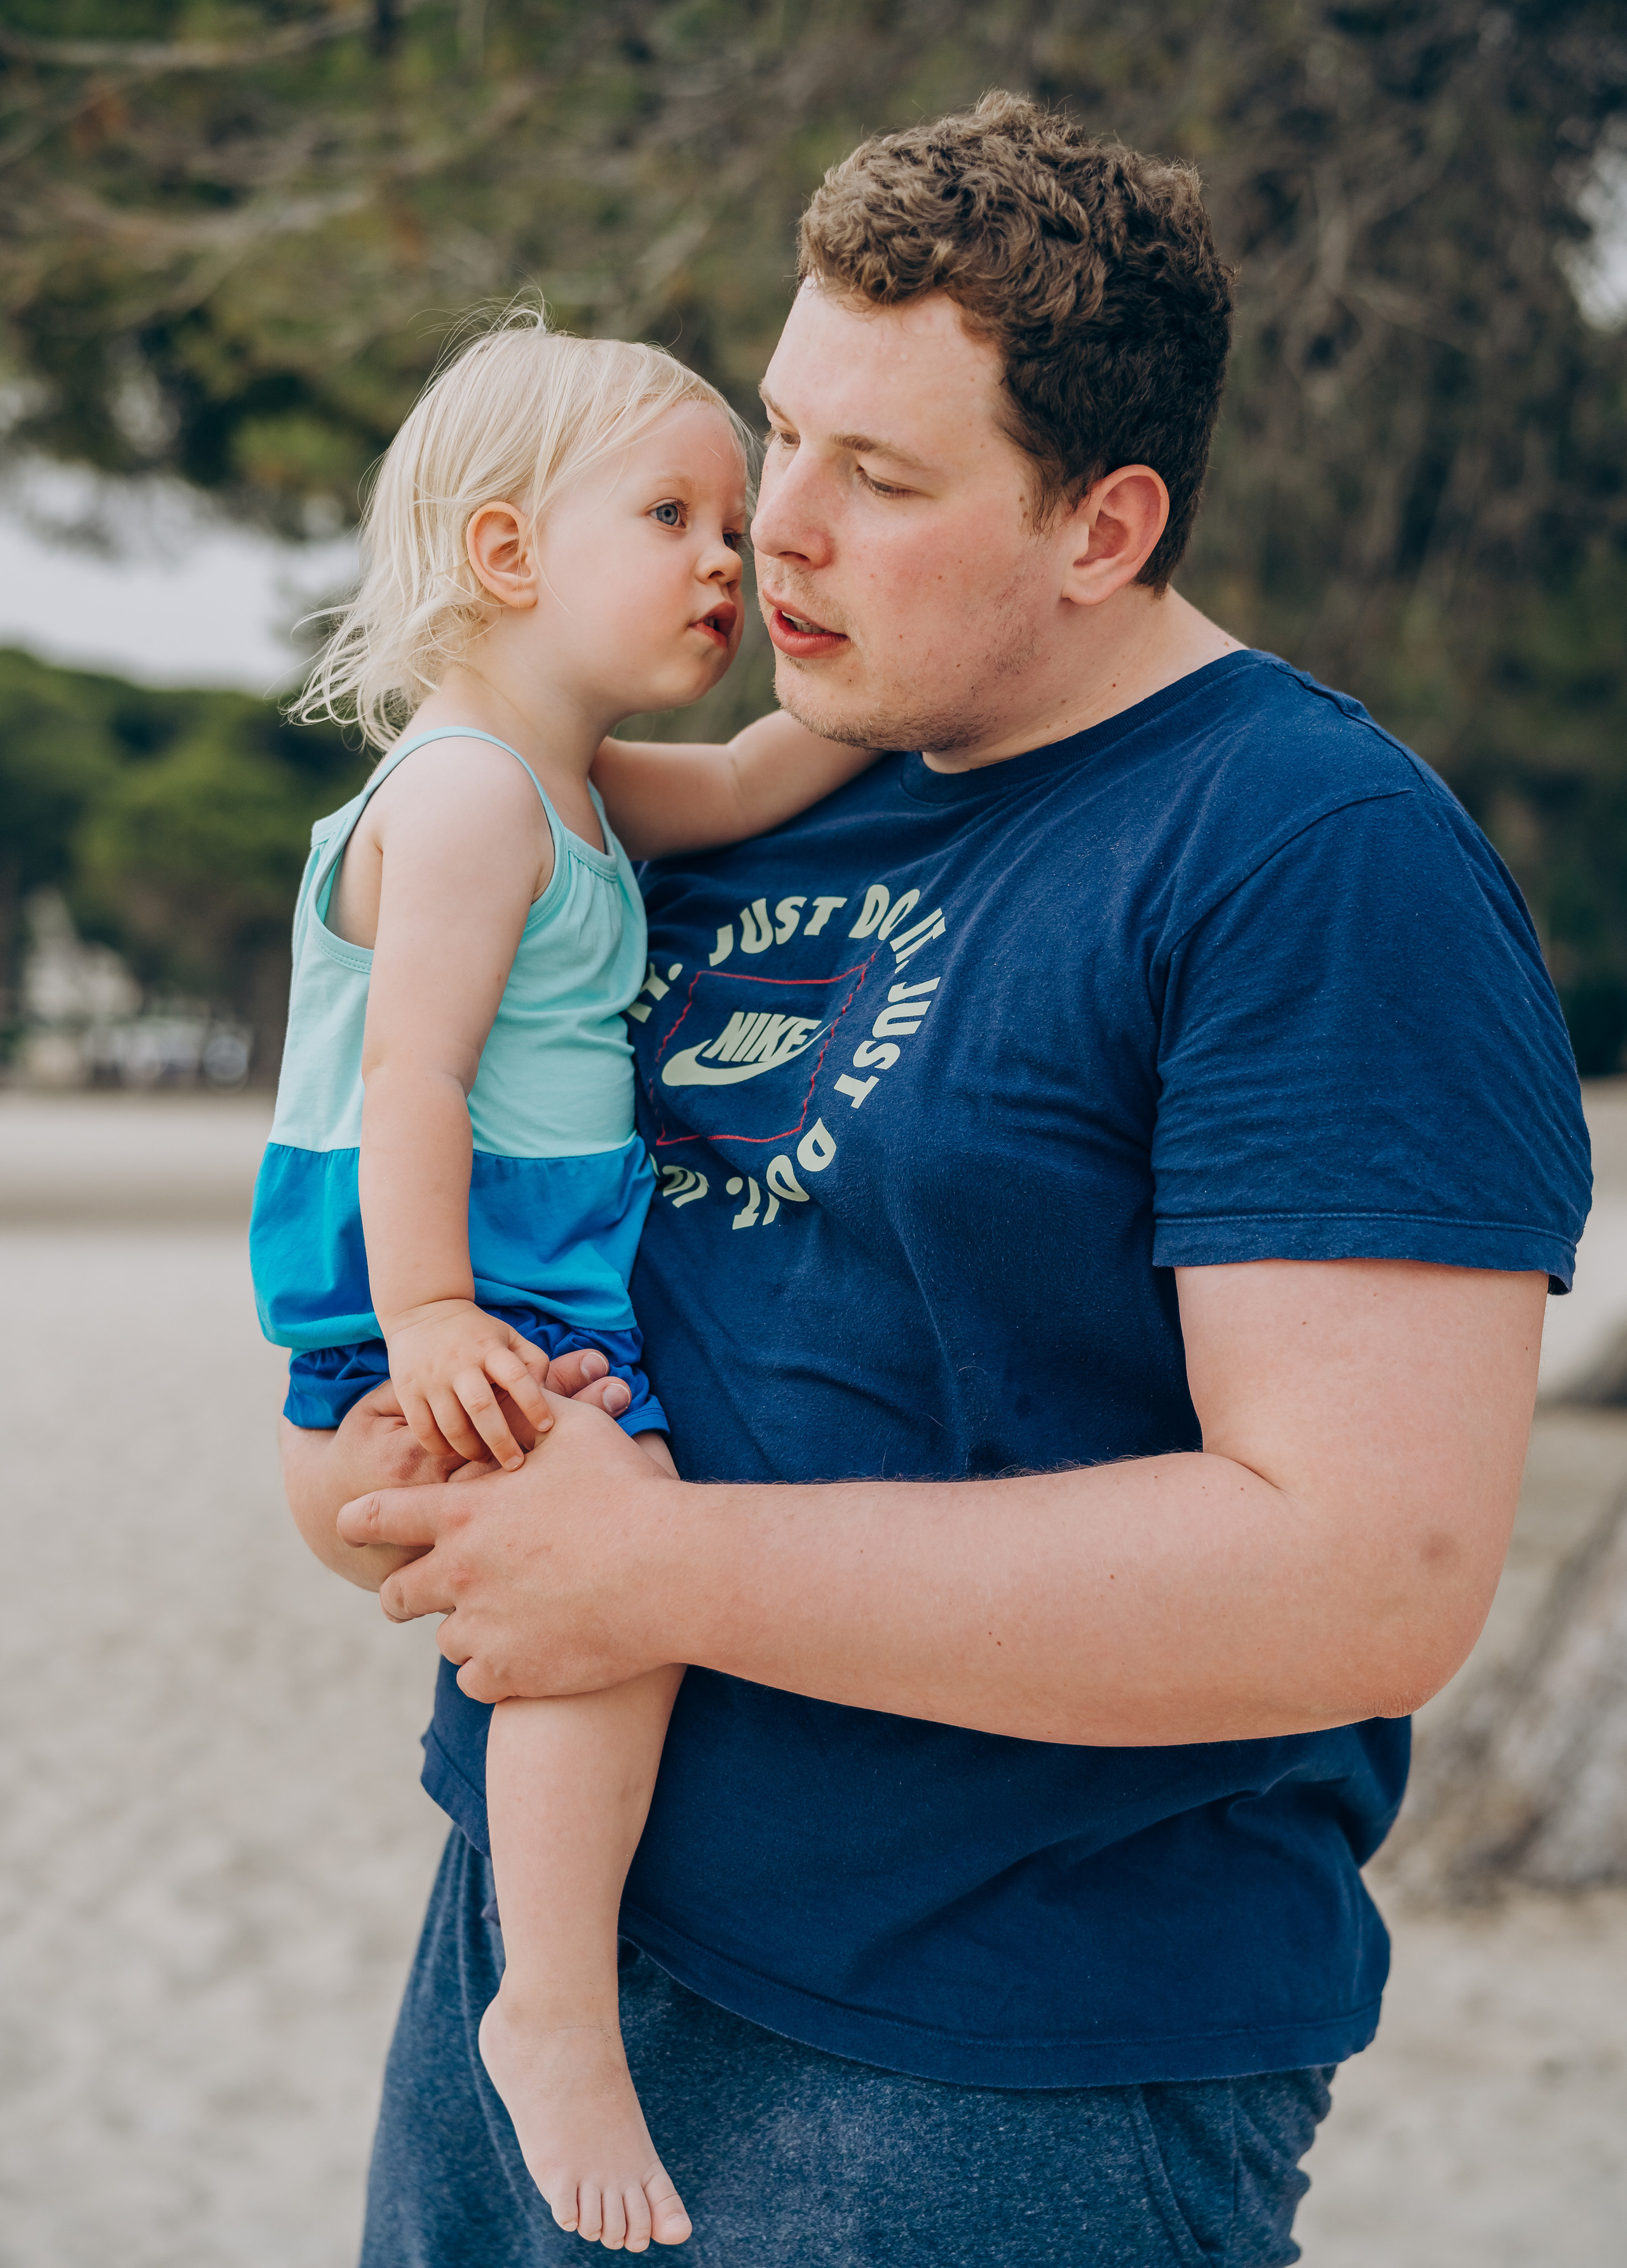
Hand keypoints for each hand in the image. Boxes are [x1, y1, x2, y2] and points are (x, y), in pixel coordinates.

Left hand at [337, 1390, 683, 1700]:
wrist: (668, 1570)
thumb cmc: (626, 1491)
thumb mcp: (577, 1431)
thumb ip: (533, 1413)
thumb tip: (517, 1395)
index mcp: (462, 1514)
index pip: (375, 1517)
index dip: (357, 1522)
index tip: (351, 1528)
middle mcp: (459, 1573)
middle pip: (397, 1595)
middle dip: (407, 1593)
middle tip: (433, 1591)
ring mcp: (482, 1628)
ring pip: (445, 1641)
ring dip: (469, 1630)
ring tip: (512, 1617)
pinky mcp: (511, 1674)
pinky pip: (477, 1683)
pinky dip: (497, 1672)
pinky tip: (528, 1654)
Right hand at [382, 1298, 554, 1469]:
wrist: (422, 1310)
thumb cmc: (475, 1332)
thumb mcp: (508, 1335)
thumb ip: (532, 1360)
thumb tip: (546, 1394)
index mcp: (489, 1348)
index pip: (516, 1377)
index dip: (534, 1403)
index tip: (546, 1427)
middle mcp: (459, 1363)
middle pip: (481, 1408)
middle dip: (501, 1441)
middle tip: (515, 1463)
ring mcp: (430, 1377)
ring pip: (451, 1425)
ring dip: (471, 1449)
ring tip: (484, 1457)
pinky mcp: (407, 1390)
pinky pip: (423, 1429)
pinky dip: (439, 1447)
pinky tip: (453, 1451)